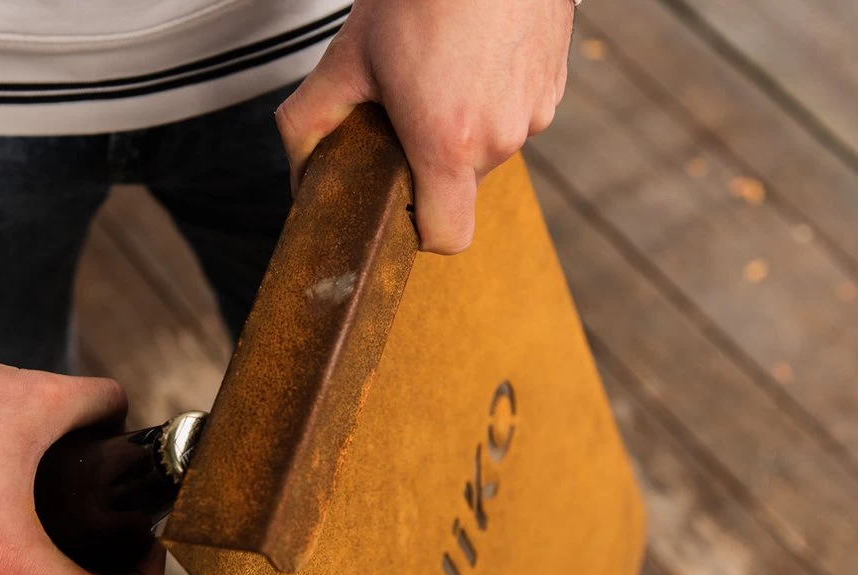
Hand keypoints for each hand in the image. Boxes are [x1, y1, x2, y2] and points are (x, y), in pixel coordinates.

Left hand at [276, 0, 574, 253]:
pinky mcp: (558, 82)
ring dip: (464, 123)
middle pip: (461, 184)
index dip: (420, 228)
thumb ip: (310, 124)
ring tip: (441, 69)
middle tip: (405, 103)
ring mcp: (536, 110)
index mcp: (449, 145)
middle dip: (431, 157)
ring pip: (491, 145)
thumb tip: (300, 176)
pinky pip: (519, 111)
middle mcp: (502, 137)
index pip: (448, 237)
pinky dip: (494, 95)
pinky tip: (472, 55)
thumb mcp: (348, 58)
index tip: (402, 198)